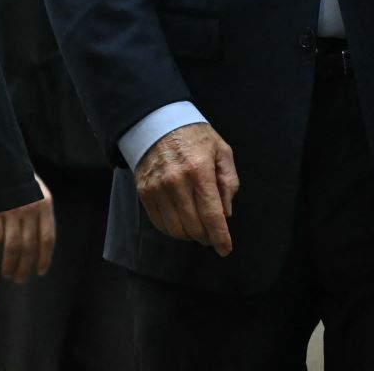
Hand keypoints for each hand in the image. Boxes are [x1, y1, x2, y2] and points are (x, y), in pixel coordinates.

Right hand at [135, 122, 238, 255]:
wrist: (158, 123)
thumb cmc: (195, 137)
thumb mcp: (221, 151)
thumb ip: (228, 181)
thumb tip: (226, 212)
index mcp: (200, 170)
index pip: (211, 214)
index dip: (220, 236)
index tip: (225, 249)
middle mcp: (177, 182)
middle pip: (194, 226)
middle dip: (207, 237)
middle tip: (213, 236)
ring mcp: (158, 188)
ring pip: (176, 229)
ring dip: (190, 235)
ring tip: (198, 230)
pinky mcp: (145, 193)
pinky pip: (160, 223)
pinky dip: (173, 230)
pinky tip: (182, 224)